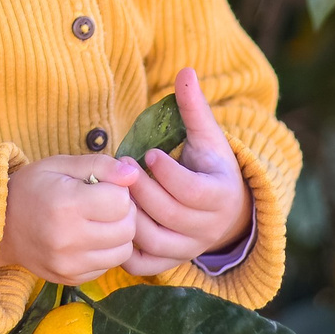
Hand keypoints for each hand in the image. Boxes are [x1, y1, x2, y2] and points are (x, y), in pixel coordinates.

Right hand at [0, 155, 139, 285]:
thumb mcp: (60, 165)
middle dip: (123, 212)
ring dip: (119, 234)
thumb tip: (132, 174)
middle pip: (127, 228)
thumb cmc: (32, 188)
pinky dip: (105, 251)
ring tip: (99, 221)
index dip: (117, 189)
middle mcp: (68, 239)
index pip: (121, 201)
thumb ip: (99, 165)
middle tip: (104, 203)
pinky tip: (88, 238)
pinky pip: (108, 266)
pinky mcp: (71, 279)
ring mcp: (69, 264)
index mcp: (66, 204)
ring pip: (124, 251)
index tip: (102, 186)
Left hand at [124, 68, 252, 276]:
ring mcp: (187, 249)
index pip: (193, 191)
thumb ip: (194, 107)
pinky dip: (124, 247)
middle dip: (142, 190)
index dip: (168, 173)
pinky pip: (143, 263)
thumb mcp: (207, 136)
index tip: (148, 153)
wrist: (222, 211)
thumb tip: (186, 70)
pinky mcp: (168, 262)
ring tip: (114, 190)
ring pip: (154, 240)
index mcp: (220, 196)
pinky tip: (111, 220)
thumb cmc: (209, 166)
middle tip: (121, 167)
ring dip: (130, 215)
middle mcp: (207, 228)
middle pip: (170, 214)